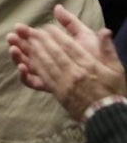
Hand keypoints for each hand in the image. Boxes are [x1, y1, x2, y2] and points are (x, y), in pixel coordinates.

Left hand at [7, 4, 126, 121]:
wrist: (109, 116)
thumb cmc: (114, 91)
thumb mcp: (116, 69)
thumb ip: (109, 49)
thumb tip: (105, 31)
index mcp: (88, 64)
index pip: (69, 45)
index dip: (57, 35)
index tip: (48, 27)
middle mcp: (75, 73)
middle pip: (54, 52)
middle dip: (41, 40)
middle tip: (32, 31)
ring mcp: (65, 84)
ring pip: (46, 63)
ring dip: (34, 52)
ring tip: (26, 42)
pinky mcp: (59, 93)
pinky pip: (44, 78)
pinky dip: (34, 68)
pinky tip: (26, 61)